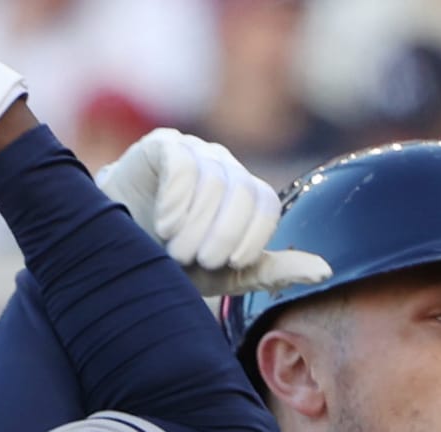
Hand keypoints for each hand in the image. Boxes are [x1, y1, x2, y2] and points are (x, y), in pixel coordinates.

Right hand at [96, 129, 330, 296]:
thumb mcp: (225, 277)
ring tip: (175, 249)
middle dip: (222, 235)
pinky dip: (176, 200)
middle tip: (198, 261)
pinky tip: (162, 223)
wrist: (115, 256)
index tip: (227, 264)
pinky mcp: (162, 145)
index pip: (266, 203)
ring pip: (213, 181)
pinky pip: (182, 163)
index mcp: (243, 197)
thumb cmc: (173, 267)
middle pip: (242, 191)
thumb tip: (326, 271)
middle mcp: (223, 168)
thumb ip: (271, 270)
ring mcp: (194, 153)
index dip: (251, 236)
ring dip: (195, 225)